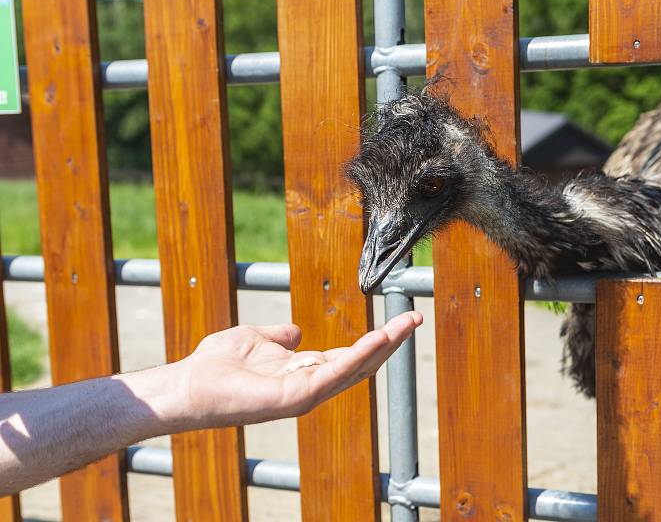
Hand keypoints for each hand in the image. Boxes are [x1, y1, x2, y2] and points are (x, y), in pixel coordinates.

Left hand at [174, 312, 422, 428]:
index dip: (377, 338)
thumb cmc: (217, 364)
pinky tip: (378, 339)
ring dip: (383, 346)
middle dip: (391, 341)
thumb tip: (296, 331)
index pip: (351, 355)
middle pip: (362, 362)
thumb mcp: (255, 338)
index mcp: (306, 370)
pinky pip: (335, 374)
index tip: (400, 318)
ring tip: (406, 324)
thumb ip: (279, 336)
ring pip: (355, 368)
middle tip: (415, 318)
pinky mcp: (297, 397)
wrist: (189, 384)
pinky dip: (359, 356)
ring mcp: (307, 393)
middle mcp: (312, 384)